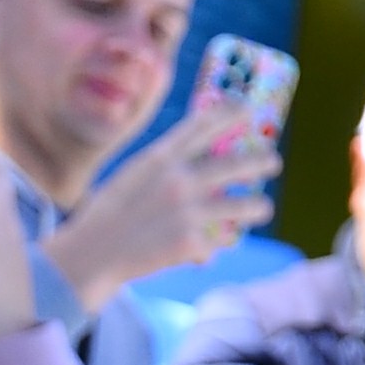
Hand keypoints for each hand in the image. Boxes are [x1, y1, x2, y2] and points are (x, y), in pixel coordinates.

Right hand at [42, 97, 277, 320]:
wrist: (91, 255)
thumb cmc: (104, 215)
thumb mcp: (131, 177)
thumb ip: (163, 167)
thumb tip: (194, 163)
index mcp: (161, 158)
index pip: (205, 124)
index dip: (231, 113)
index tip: (248, 110)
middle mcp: (180, 180)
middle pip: (237, 163)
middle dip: (261, 161)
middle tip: (272, 162)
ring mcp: (189, 212)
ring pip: (243, 206)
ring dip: (256, 207)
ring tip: (263, 208)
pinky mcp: (192, 243)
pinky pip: (219, 240)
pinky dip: (218, 243)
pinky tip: (215, 246)